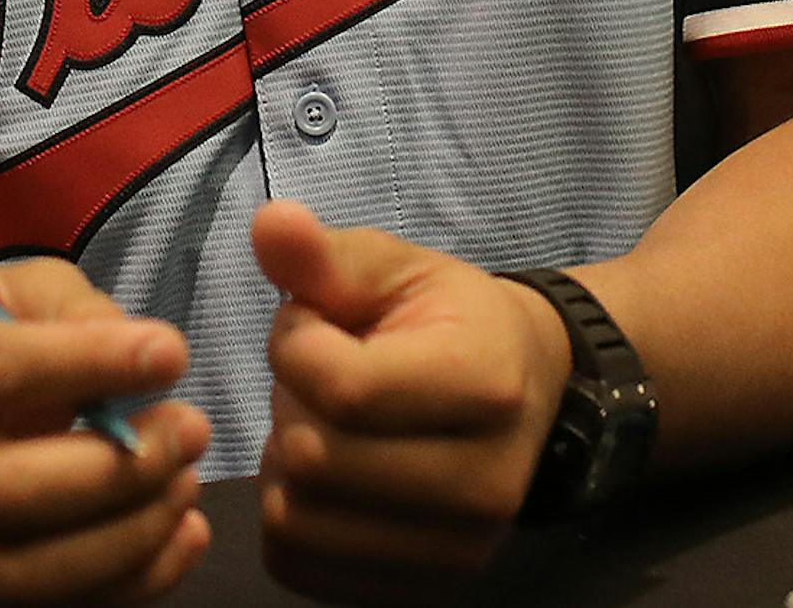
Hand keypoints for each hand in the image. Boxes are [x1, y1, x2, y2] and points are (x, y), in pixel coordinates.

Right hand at [0, 255, 211, 602]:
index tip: (172, 355)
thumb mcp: (20, 290)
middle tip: (192, 431)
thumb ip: (76, 313)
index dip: (88, 364)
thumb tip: (144, 360)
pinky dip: (126, 582)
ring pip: (20, 570)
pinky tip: (182, 536)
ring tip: (187, 484)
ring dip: (124, 536)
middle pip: (1, 489)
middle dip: (112, 470)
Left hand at [251, 200, 571, 603]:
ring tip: (318, 424)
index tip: (309, 322)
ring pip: (297, 524)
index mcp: (485, 383)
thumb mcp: (395, 267)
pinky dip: (289, 519)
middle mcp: (483, 484)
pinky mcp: (424, 593)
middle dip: (288, 404)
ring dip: (283, 466)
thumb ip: (326, 255)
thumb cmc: (449, 318)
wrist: (524, 388)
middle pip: (315, 462)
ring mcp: (457, 553)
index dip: (295, 346)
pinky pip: (298, 569)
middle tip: (313, 375)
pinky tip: (322, 476)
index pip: (343, 389)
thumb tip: (267, 221)